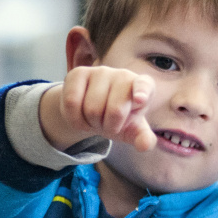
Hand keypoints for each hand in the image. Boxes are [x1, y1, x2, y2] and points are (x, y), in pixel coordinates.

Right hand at [41, 66, 155, 151]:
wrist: (92, 112)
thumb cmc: (120, 120)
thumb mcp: (133, 131)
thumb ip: (143, 138)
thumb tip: (144, 146)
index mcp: (145, 88)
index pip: (145, 85)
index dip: (142, 92)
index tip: (140, 100)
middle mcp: (124, 75)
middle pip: (115, 111)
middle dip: (109, 127)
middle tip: (108, 124)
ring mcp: (101, 71)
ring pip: (92, 108)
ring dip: (91, 123)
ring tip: (95, 118)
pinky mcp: (78, 72)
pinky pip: (72, 102)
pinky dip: (75, 118)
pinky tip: (80, 115)